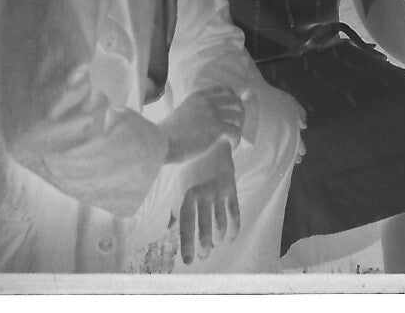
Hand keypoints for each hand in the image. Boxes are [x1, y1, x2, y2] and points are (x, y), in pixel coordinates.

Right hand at [163, 86, 244, 164]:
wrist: (163, 142)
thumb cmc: (167, 133)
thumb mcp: (182, 112)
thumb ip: (193, 110)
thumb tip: (199, 118)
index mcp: (199, 96)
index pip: (224, 90)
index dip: (232, 100)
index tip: (233, 110)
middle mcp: (208, 101)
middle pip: (235, 101)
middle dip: (239, 113)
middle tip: (236, 126)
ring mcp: (214, 113)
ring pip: (238, 116)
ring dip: (238, 127)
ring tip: (233, 138)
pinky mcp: (217, 128)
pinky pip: (235, 131)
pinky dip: (236, 139)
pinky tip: (232, 146)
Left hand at [175, 145, 240, 264]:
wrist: (210, 142)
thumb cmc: (190, 167)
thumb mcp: (178, 186)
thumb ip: (175, 208)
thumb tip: (169, 229)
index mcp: (187, 195)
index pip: (186, 225)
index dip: (187, 244)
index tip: (188, 261)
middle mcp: (203, 195)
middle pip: (205, 227)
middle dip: (204, 246)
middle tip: (203, 256)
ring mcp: (219, 191)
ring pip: (221, 223)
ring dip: (218, 239)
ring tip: (215, 247)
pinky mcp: (232, 188)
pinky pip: (235, 212)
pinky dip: (234, 228)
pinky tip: (230, 238)